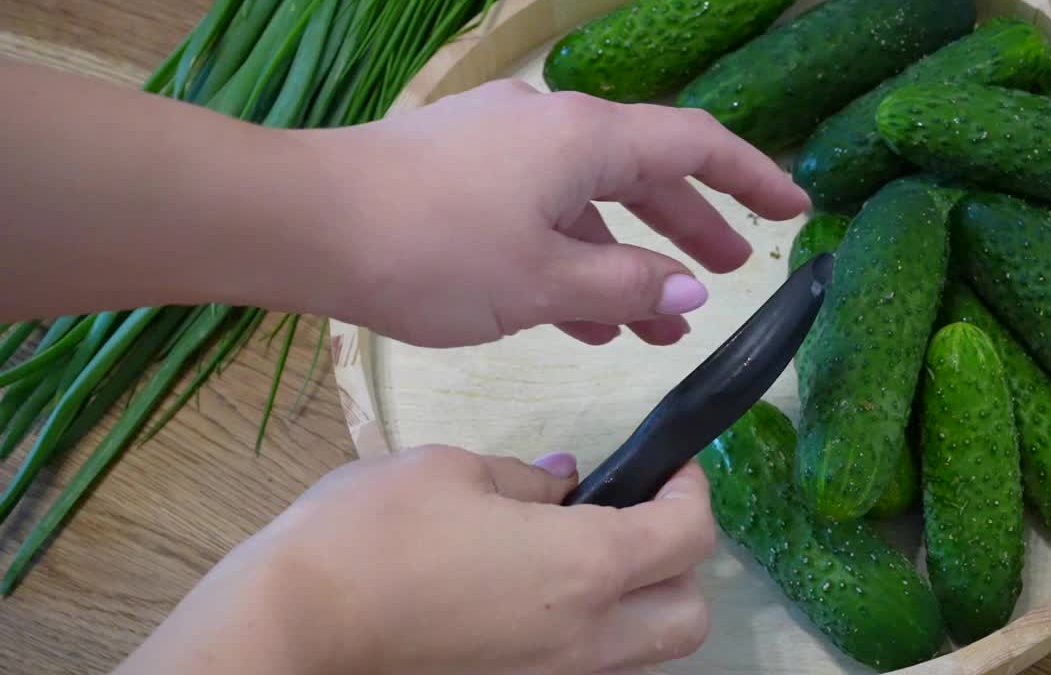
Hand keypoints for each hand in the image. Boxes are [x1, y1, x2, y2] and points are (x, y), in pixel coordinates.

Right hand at [116, 447, 717, 674]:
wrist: (289, 632)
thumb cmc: (369, 535)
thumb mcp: (450, 472)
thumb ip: (526, 479)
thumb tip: (565, 481)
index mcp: (584, 567)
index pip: (689, 534)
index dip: (691, 490)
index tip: (669, 466)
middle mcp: (587, 639)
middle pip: (691, 615)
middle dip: (682, 563)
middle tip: (637, 518)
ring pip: (646, 656)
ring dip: (641, 608)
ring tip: (586, 562)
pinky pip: (590, 672)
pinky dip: (590, 638)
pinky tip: (537, 602)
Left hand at [313, 79, 809, 347]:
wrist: (301, 223)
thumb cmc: (431, 250)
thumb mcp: (541, 282)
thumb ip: (625, 289)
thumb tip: (689, 292)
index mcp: (585, 138)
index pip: (696, 146)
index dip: (753, 178)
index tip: (795, 212)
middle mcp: (551, 129)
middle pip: (644, 175)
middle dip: (690, 229)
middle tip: (729, 278)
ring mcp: (503, 149)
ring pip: (588, 205)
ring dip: (625, 262)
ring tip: (656, 330)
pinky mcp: (462, 175)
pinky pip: (540, 216)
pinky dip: (570, 262)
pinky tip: (582, 322)